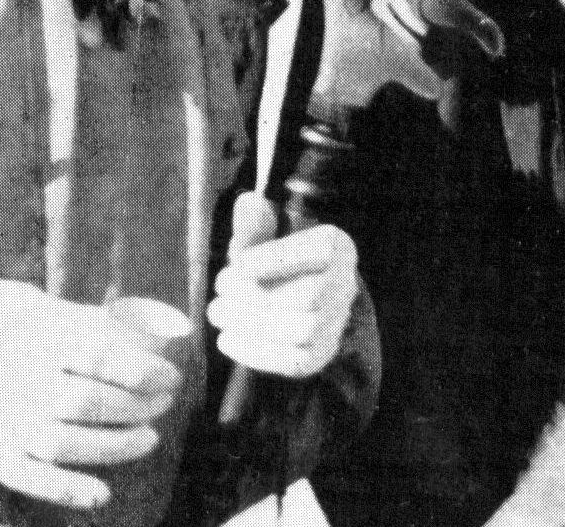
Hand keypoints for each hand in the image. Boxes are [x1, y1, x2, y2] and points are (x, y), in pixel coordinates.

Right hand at [0, 281, 181, 509]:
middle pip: (86, 401)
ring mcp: (5, 417)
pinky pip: (26, 476)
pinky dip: (66, 490)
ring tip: (149, 438)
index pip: (101, 356)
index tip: (172, 378)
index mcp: (43, 338)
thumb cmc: (24, 329)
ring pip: (62, 442)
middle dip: (136, 408)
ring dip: (113, 447)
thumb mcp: (56, 312)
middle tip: (165, 404)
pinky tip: (101, 495)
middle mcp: (23, 380)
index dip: (144, 371)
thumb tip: (166, 330)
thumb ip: (102, 323)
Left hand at [208, 193, 357, 378]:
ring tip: (219, 312)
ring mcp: (336, 322)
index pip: (321, 251)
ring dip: (253, 324)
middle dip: (258, 296)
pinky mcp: (320, 354)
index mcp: (337, 246)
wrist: (294, 300)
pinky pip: (295, 361)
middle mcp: (345, 283)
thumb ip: (255, 224)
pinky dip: (256, 352)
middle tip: (221, 292)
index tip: (238, 264)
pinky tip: (228, 338)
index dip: (279, 260)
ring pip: (303, 330)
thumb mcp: (265, 238)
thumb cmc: (275, 262)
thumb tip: (248, 201)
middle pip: (310, 296)